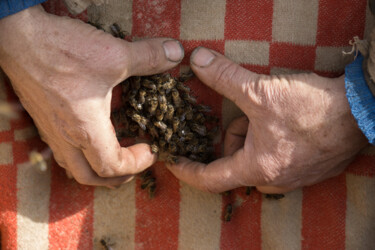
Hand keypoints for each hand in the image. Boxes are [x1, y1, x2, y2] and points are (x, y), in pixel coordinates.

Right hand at [0, 5, 183, 186]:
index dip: (138, 164)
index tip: (152, 149)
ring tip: (114, 158)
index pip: (114, 167)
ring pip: (72, 167)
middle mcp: (66, 137)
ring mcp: (50, 130)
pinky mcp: (42, 118)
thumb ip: (148, 57)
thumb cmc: (62, 51)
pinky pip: (61, 150)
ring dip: (96, 169)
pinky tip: (88, 137)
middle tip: (134, 167)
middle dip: (116, 178)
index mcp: (86, 130)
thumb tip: (176, 53)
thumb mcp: (114, 55)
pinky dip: (80, 154)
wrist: (17, 36)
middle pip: (90, 177)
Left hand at [167, 47, 367, 193]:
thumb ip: (224, 77)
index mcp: (257, 168)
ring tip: (268, 114)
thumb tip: (197, 60)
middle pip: (235, 164)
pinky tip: (284, 122)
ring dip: (253, 137)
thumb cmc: (313, 109)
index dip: (187, 170)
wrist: (363, 111)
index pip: (210, 178)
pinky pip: (276, 159)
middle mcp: (275, 179)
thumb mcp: (261, 92)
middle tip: (244, 115)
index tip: (173, 162)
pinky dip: (270, 141)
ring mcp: (294, 176)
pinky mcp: (309, 169)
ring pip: (256, 160)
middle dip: (233, 139)